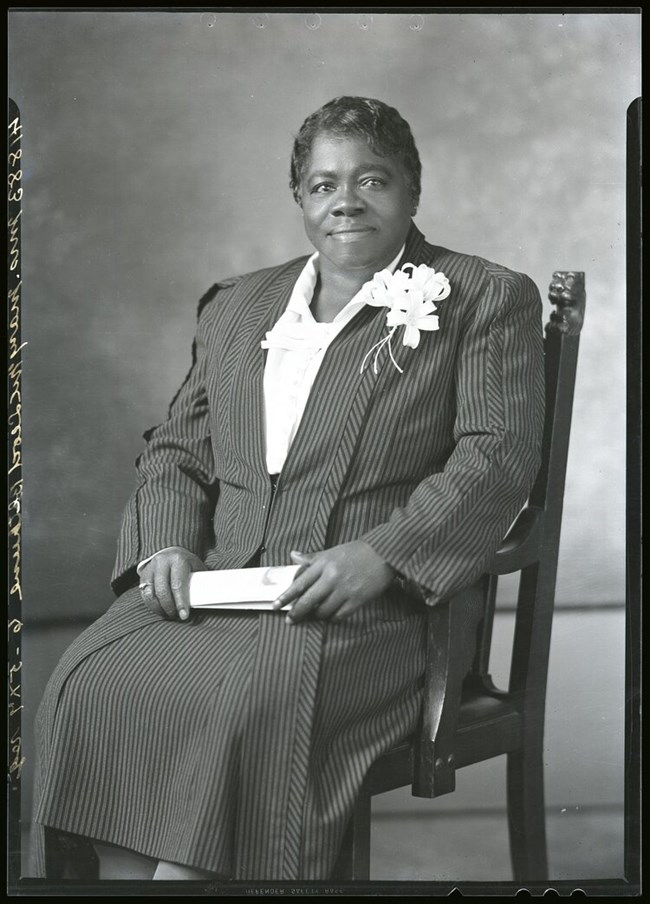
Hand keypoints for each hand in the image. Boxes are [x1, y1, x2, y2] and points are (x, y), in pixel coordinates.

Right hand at [138, 548, 204, 620]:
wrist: (172, 552)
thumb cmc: (187, 563)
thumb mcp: (195, 568)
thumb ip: (199, 581)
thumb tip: (207, 599)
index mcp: (178, 559)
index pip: (178, 585)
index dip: (180, 602)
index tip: (184, 615)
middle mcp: (162, 562)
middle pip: (162, 591)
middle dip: (169, 607)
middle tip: (175, 616)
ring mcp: (151, 567)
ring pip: (150, 594)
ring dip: (158, 608)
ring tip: (167, 614)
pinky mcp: (143, 574)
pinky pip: (144, 594)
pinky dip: (151, 604)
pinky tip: (159, 609)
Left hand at [272, 541, 394, 623]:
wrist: (384, 554)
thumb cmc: (356, 551)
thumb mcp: (332, 551)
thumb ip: (311, 557)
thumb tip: (292, 555)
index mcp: (323, 563)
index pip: (299, 583)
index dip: (286, 596)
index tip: (275, 605)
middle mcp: (331, 577)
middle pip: (307, 601)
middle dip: (296, 613)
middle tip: (290, 620)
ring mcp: (344, 590)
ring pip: (322, 611)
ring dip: (316, 616)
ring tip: (315, 615)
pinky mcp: (357, 600)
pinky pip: (339, 615)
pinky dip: (332, 618)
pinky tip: (330, 616)